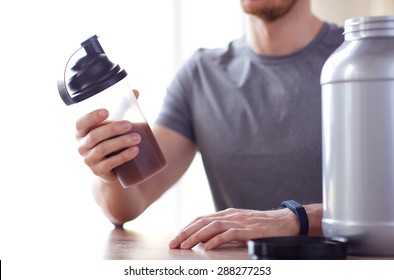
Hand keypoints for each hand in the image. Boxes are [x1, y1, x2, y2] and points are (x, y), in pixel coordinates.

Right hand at [75, 108, 140, 182]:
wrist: (112, 168)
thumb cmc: (111, 140)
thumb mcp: (113, 124)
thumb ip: (122, 108)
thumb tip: (135, 91)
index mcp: (81, 132)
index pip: (80, 123)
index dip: (91, 117)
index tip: (106, 111)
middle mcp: (82, 146)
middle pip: (95, 136)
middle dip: (113, 129)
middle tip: (130, 125)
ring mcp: (89, 160)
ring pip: (103, 149)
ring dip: (121, 142)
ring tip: (137, 138)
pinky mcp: (99, 171)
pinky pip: (110, 164)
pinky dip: (123, 156)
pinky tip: (134, 151)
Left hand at [169, 207, 298, 249]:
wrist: (284, 221)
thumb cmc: (262, 225)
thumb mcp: (240, 225)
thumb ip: (224, 230)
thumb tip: (206, 241)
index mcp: (227, 214)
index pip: (202, 219)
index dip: (187, 228)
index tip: (176, 238)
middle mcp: (230, 215)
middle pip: (202, 222)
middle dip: (185, 232)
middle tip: (173, 243)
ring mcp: (239, 221)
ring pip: (211, 227)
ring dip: (196, 237)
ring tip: (185, 246)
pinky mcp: (248, 230)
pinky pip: (228, 234)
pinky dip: (216, 240)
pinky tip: (207, 248)